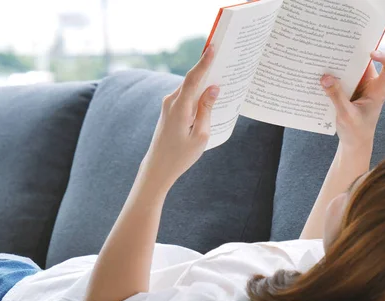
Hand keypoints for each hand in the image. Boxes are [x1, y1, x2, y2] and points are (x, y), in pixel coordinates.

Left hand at [138, 46, 219, 192]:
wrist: (158, 167)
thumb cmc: (181, 155)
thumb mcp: (201, 134)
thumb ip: (207, 109)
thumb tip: (213, 88)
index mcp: (179, 107)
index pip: (193, 78)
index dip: (203, 62)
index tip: (212, 48)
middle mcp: (171, 101)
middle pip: (193, 81)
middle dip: (208, 72)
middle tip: (227, 62)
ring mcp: (169, 105)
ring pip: (190, 90)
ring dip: (204, 85)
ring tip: (224, 81)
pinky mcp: (169, 110)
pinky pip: (186, 97)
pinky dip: (198, 96)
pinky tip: (210, 98)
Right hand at [321, 50, 384, 148]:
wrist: (354, 143)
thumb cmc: (356, 131)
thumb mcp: (346, 114)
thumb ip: (336, 96)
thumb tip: (325, 77)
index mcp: (378, 90)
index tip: (370, 53)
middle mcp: (371, 86)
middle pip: (365, 64)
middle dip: (353, 55)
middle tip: (337, 47)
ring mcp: (360, 88)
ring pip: (352, 70)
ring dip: (340, 65)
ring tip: (325, 58)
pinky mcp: (349, 92)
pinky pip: (342, 79)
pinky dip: (333, 76)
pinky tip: (320, 75)